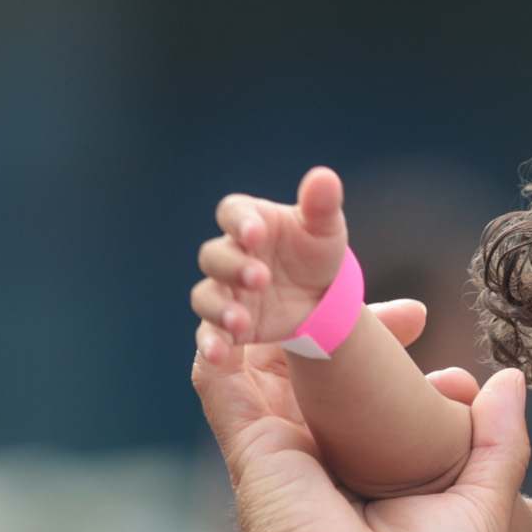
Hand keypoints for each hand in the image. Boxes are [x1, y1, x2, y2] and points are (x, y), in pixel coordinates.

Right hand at [190, 315, 524, 531]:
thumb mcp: (482, 509)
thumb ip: (498, 444)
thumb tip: (508, 381)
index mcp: (372, 460)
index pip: (369, 380)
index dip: (387, 337)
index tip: (420, 318)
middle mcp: (322, 447)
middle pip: (317, 355)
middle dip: (336, 307)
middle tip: (374, 285)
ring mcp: (282, 443)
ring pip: (265, 351)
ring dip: (275, 303)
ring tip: (298, 264)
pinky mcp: (250, 447)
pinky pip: (219, 378)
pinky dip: (223, 335)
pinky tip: (246, 297)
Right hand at [192, 165, 355, 358]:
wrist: (321, 297)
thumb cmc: (317, 252)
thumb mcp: (325, 229)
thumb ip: (321, 205)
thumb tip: (325, 177)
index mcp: (251, 221)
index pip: (232, 212)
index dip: (239, 221)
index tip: (255, 233)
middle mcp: (231, 253)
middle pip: (215, 256)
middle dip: (234, 266)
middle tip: (261, 277)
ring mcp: (226, 289)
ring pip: (206, 296)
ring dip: (219, 308)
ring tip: (240, 321)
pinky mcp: (227, 323)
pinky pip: (210, 332)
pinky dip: (210, 342)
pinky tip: (216, 354)